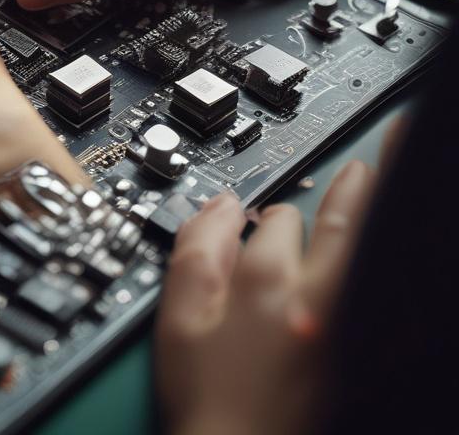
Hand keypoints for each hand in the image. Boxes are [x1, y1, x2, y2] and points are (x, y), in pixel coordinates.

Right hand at [154, 120, 405, 434]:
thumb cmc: (209, 400)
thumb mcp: (180, 322)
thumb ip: (196, 252)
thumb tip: (217, 205)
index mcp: (267, 284)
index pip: (274, 222)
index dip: (263, 214)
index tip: (263, 216)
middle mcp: (319, 300)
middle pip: (342, 226)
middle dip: (352, 192)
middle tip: (360, 171)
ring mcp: (348, 327)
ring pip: (369, 254)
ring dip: (378, 217)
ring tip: (384, 189)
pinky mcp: (361, 353)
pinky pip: (382, 293)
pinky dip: (387, 265)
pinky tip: (389, 256)